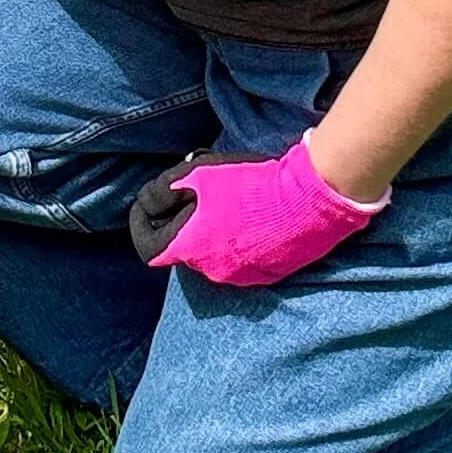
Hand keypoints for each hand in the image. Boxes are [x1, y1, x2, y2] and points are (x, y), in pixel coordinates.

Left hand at [132, 138, 387, 286]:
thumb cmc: (250, 186)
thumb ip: (165, 189)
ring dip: (215, 236)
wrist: (307, 200)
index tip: (151, 207)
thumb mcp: (198, 175)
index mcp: (189, 250)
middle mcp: (211, 271)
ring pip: (215, 256)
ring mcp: (241, 277)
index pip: (148, 248)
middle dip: (185, 226)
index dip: (144, 225)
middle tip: (200, 198)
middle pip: (184, 250)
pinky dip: (241, 244)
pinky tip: (255, 221)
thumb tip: (152, 201)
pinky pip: (243, 262)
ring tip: (233, 206)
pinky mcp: (268, 276)